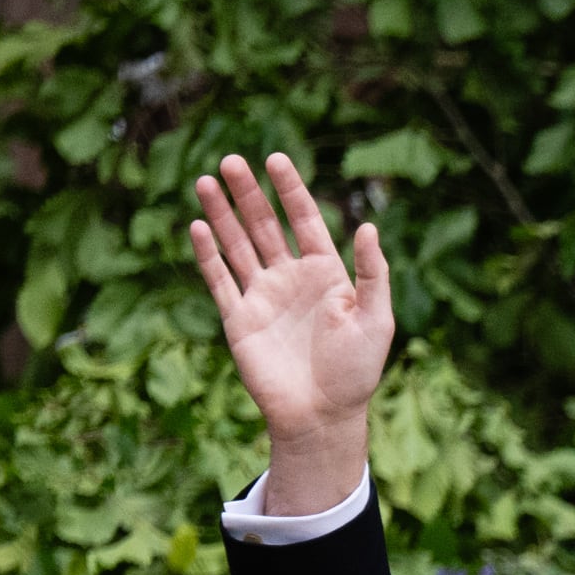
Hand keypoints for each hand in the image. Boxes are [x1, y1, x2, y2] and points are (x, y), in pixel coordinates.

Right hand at [189, 153, 392, 514]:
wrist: (322, 416)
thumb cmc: (356, 372)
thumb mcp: (376, 320)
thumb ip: (372, 274)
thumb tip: (367, 226)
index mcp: (327, 276)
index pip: (304, 221)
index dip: (290, 190)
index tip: (276, 158)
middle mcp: (291, 280)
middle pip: (265, 226)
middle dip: (248, 194)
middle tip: (230, 161)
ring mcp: (263, 297)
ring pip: (238, 246)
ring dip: (222, 214)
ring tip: (205, 180)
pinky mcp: (239, 320)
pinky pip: (220, 280)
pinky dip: (208, 254)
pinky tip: (198, 225)